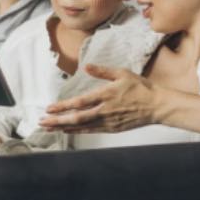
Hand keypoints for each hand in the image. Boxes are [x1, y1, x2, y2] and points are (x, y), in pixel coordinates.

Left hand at [38, 64, 159, 132]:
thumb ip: (102, 71)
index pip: (79, 102)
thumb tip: (86, 67)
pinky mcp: (113, 128)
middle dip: (57, 120)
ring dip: (63, 127)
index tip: (49, 108)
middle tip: (42, 122)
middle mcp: (105, 110)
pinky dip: (77, 131)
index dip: (63, 106)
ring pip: (82, 126)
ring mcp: (108, 121)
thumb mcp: (122, 73)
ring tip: (48, 127)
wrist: (158, 106)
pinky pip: (91, 131)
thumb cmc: (141, 88)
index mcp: (106, 95)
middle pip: (77, 118)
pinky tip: (67, 130)